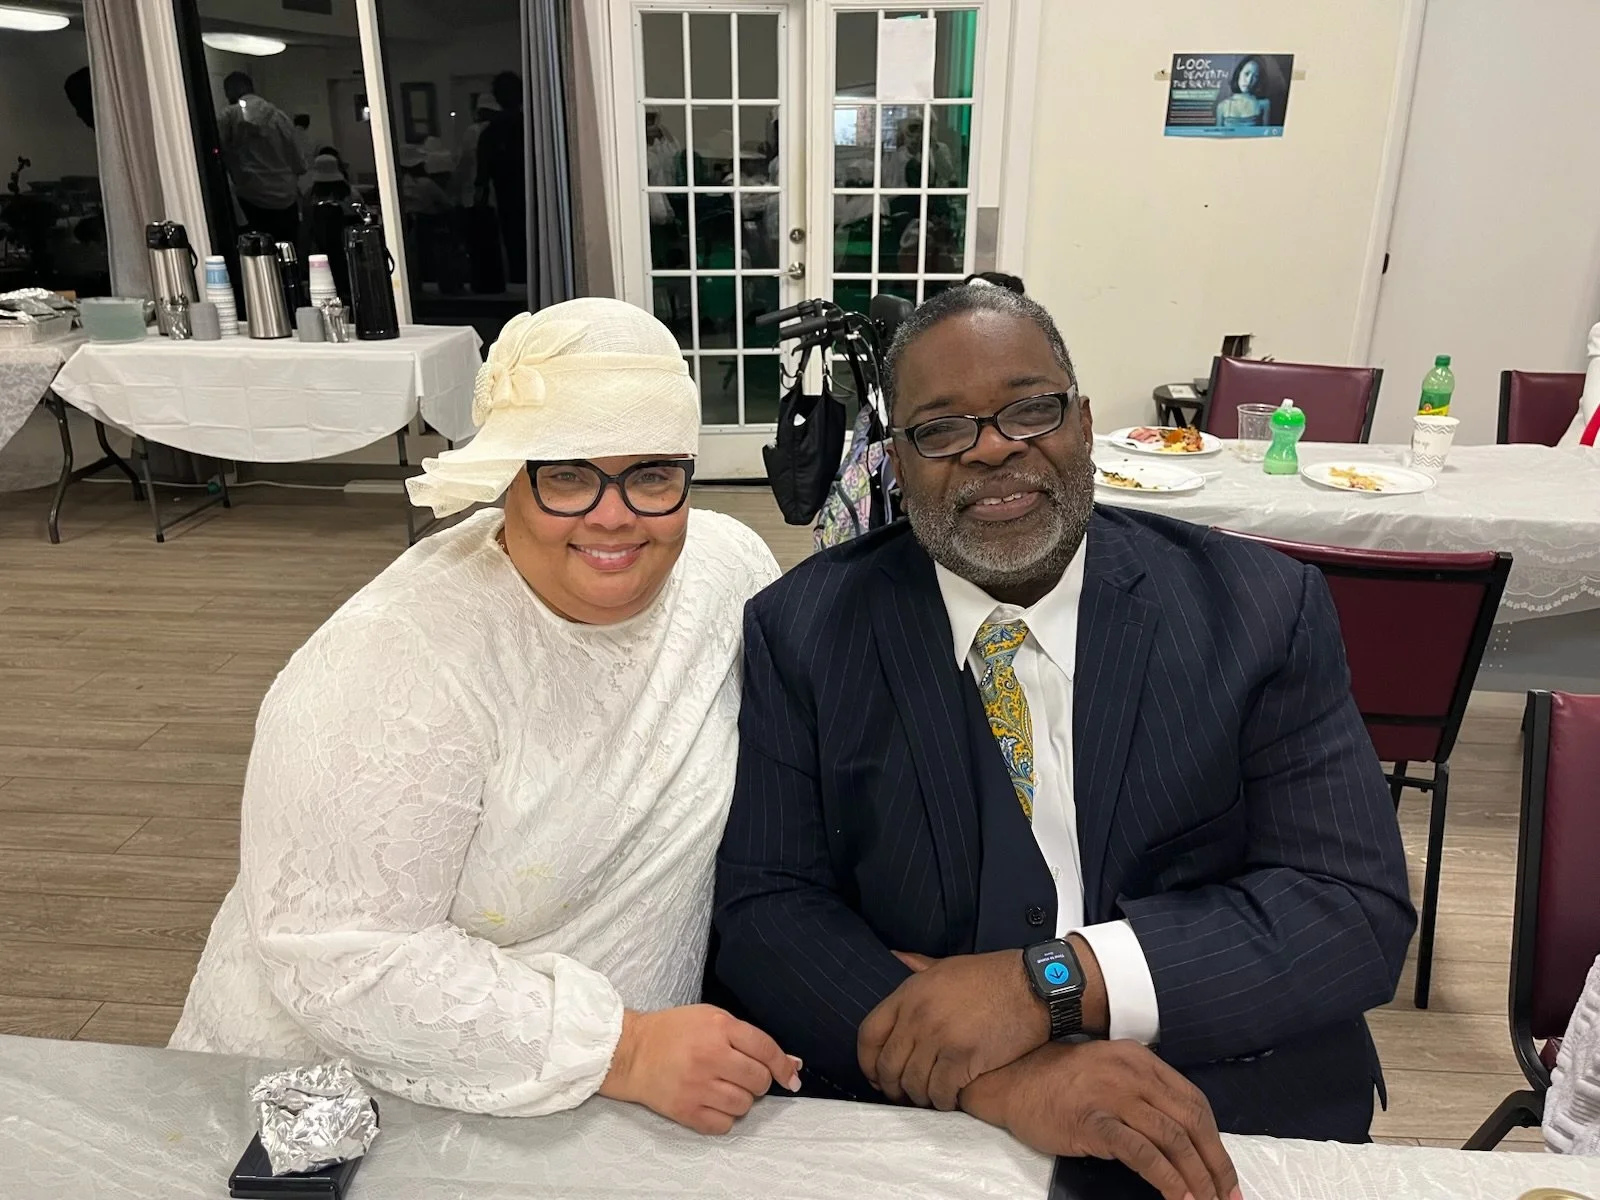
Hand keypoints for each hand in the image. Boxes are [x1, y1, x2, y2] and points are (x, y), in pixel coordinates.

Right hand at [599, 1005, 801, 1134]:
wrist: (631, 1051)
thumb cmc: (673, 1032)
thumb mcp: (712, 1019)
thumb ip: (749, 1038)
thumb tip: (791, 1064)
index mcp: (719, 1028)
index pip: (766, 1049)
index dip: (784, 1066)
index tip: (792, 1077)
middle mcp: (710, 1056)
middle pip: (759, 1081)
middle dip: (758, 1081)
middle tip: (741, 1075)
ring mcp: (697, 1085)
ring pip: (744, 1105)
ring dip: (741, 1100)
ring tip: (723, 1088)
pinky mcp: (685, 1110)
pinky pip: (724, 1124)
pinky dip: (724, 1118)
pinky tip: (712, 1102)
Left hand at [858, 949, 1046, 1110]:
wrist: (1033, 986)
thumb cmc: (991, 976)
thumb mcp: (946, 966)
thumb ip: (917, 966)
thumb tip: (895, 957)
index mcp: (909, 993)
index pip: (869, 1034)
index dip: (867, 1061)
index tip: (876, 1075)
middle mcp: (918, 1016)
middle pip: (888, 1065)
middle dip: (893, 1087)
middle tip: (904, 1094)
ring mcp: (939, 1037)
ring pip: (913, 1084)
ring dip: (920, 1097)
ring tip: (930, 1096)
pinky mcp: (962, 1058)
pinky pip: (940, 1092)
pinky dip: (943, 1101)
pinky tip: (950, 1098)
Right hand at [962, 1041, 1239, 1199]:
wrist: (1011, 1082)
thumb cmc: (1060, 1084)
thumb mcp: (1110, 1075)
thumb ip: (1144, 1094)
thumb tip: (1183, 1137)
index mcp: (1142, 1060)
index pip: (1195, 1103)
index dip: (1217, 1143)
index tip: (1227, 1176)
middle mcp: (1133, 1073)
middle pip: (1191, 1122)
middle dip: (1216, 1165)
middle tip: (1227, 1198)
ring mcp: (1113, 1095)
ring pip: (1172, 1139)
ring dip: (1196, 1178)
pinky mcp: (1094, 1121)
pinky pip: (1142, 1153)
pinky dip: (1167, 1179)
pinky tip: (1177, 1198)